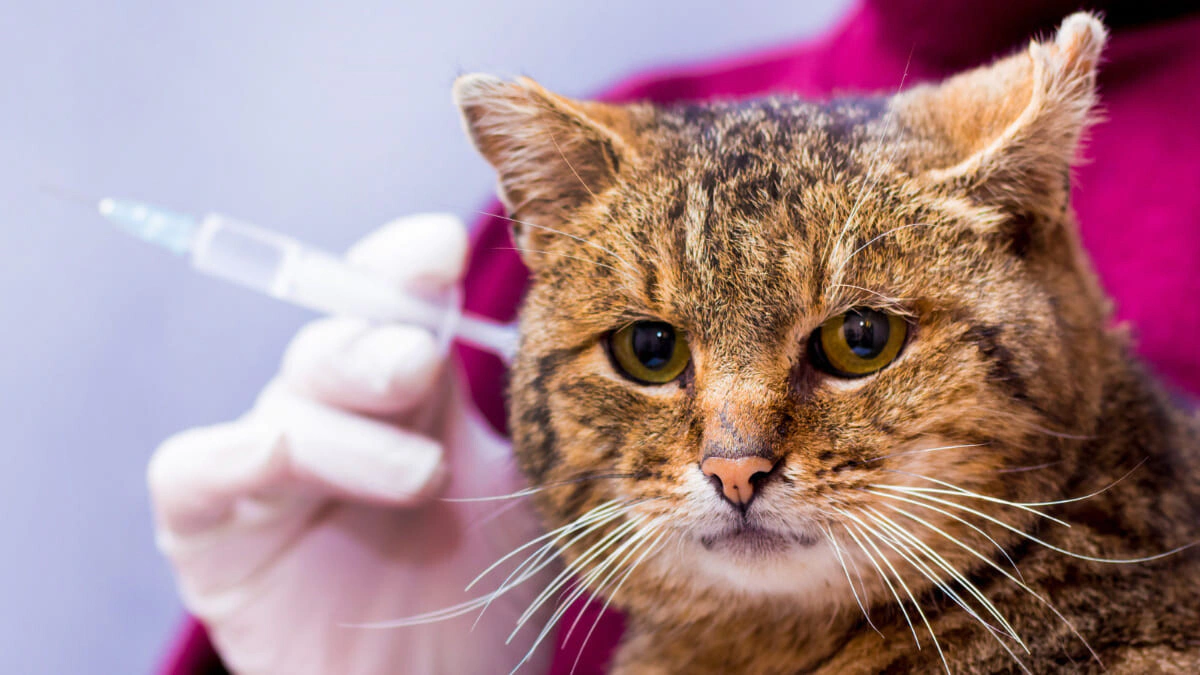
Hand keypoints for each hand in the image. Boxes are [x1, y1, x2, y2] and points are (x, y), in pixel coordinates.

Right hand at [149, 214, 555, 673]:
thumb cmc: (483, 597)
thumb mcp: (519, 489)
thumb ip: (522, 406)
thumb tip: (552, 308)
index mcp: (408, 394)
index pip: (393, 302)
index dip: (404, 266)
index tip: (442, 250)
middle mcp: (336, 413)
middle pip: (337, 340)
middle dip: (377, 339)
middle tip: (420, 363)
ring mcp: (270, 466)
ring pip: (285, 400)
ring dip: (347, 425)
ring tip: (421, 478)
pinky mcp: (211, 529)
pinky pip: (193, 471)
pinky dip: (233, 455)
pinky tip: (277, 458)